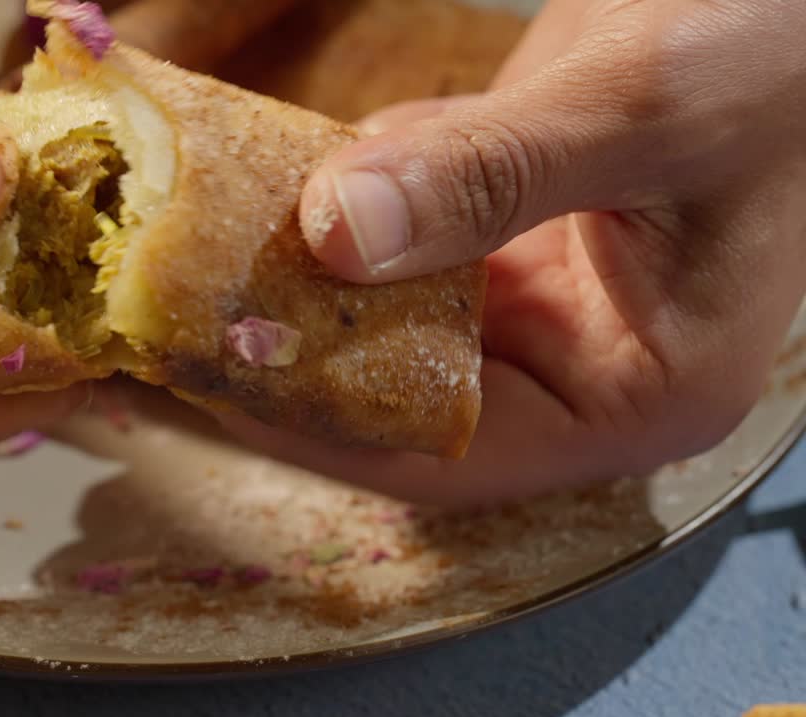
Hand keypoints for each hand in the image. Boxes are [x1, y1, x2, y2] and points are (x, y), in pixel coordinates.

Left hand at [253, 0, 805, 505]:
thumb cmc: (775, 53)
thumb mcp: (639, 111)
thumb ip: (492, 176)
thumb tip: (337, 233)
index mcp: (636, 390)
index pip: (451, 452)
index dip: (326, 429)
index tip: (218, 383)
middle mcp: (576, 360)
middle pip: (400, 389)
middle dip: (295, 345)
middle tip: (180, 310)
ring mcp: (533, 294)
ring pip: (385, 309)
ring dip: (301, 268)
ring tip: (199, 242)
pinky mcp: (500, 228)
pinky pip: (396, 236)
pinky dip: (341, 202)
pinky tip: (287, 167)